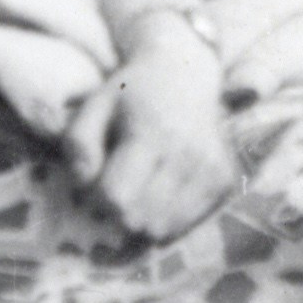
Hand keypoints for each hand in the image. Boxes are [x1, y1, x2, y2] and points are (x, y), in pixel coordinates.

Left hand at [62, 28, 238, 241]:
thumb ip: (78, 144)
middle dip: (117, 213)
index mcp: (150, 132)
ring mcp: (209, 168)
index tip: (95, 183)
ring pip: (163, 228)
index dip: (96, 199)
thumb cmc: (131, 94)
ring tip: (138, 191)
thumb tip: (83, 183)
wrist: (185, 74)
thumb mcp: (94, 105)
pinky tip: (161, 193)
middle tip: (115, 188)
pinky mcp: (224, 179)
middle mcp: (186, 153)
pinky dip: (168, 218)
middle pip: (139, 219)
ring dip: (143, 219)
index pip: (116, 197)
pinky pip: (187, 224)